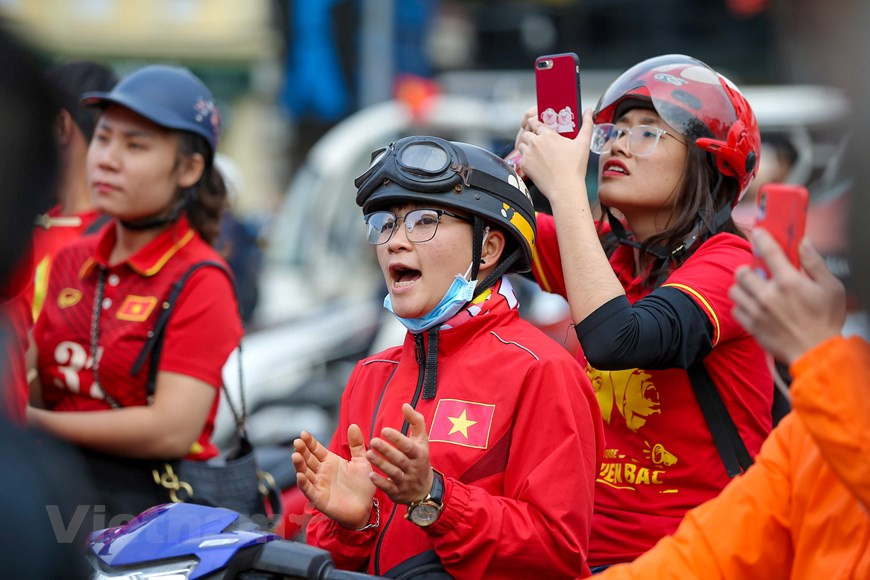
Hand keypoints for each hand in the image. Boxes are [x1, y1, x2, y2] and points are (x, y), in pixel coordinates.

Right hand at [292, 425, 375, 528]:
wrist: (366, 507)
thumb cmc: (363, 484)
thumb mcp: (362, 461)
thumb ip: (357, 444)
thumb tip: (353, 425)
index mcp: (330, 462)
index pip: (316, 449)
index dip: (309, 442)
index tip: (303, 433)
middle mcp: (322, 472)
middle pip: (308, 459)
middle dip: (302, 450)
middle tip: (297, 441)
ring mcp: (319, 485)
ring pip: (305, 473)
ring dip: (299, 465)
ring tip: (295, 455)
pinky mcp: (320, 499)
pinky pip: (309, 490)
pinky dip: (304, 483)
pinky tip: (300, 475)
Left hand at [367, 403, 433, 504]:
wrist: (425, 489)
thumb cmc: (420, 458)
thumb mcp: (422, 440)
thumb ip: (415, 421)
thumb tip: (405, 405)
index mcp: (419, 454)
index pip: (409, 446)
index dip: (397, 438)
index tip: (384, 430)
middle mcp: (413, 468)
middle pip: (400, 459)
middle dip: (387, 451)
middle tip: (373, 441)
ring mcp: (406, 481)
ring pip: (394, 473)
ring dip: (381, 464)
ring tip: (368, 454)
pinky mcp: (397, 492)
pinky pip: (389, 488)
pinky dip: (380, 483)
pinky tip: (370, 475)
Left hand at [516, 108, 593, 206]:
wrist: (565, 189)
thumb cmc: (575, 168)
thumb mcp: (584, 143)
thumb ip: (586, 124)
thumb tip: (589, 111)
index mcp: (548, 134)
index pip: (534, 122)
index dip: (536, 123)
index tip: (539, 127)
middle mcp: (535, 142)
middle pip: (526, 133)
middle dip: (531, 136)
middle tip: (539, 143)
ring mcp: (528, 154)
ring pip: (521, 145)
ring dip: (527, 147)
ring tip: (537, 153)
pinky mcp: (524, 165)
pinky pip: (520, 158)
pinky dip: (526, 160)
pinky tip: (536, 164)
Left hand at [729, 229, 845, 364]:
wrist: (817, 353)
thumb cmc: (826, 320)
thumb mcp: (831, 288)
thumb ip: (814, 263)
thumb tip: (804, 243)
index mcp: (789, 282)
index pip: (769, 251)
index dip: (761, 238)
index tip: (757, 233)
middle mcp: (768, 295)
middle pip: (742, 272)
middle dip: (748, 269)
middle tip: (757, 273)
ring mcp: (757, 311)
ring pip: (734, 290)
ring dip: (742, 288)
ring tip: (753, 290)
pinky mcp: (751, 326)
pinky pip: (735, 310)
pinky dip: (741, 307)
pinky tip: (753, 307)